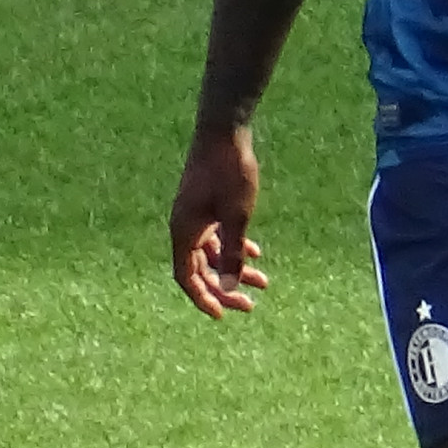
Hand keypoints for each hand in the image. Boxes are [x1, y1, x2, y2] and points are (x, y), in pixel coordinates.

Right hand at [168, 123, 270, 317]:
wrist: (224, 130)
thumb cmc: (229, 173)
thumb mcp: (237, 217)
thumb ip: (233, 254)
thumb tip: (230, 289)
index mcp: (183, 233)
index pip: (186, 278)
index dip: (203, 299)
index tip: (222, 316)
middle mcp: (184, 227)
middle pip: (200, 269)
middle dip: (225, 288)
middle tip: (250, 305)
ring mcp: (194, 215)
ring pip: (212, 253)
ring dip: (234, 268)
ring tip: (263, 283)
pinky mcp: (205, 203)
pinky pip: (216, 235)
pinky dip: (233, 247)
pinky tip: (255, 253)